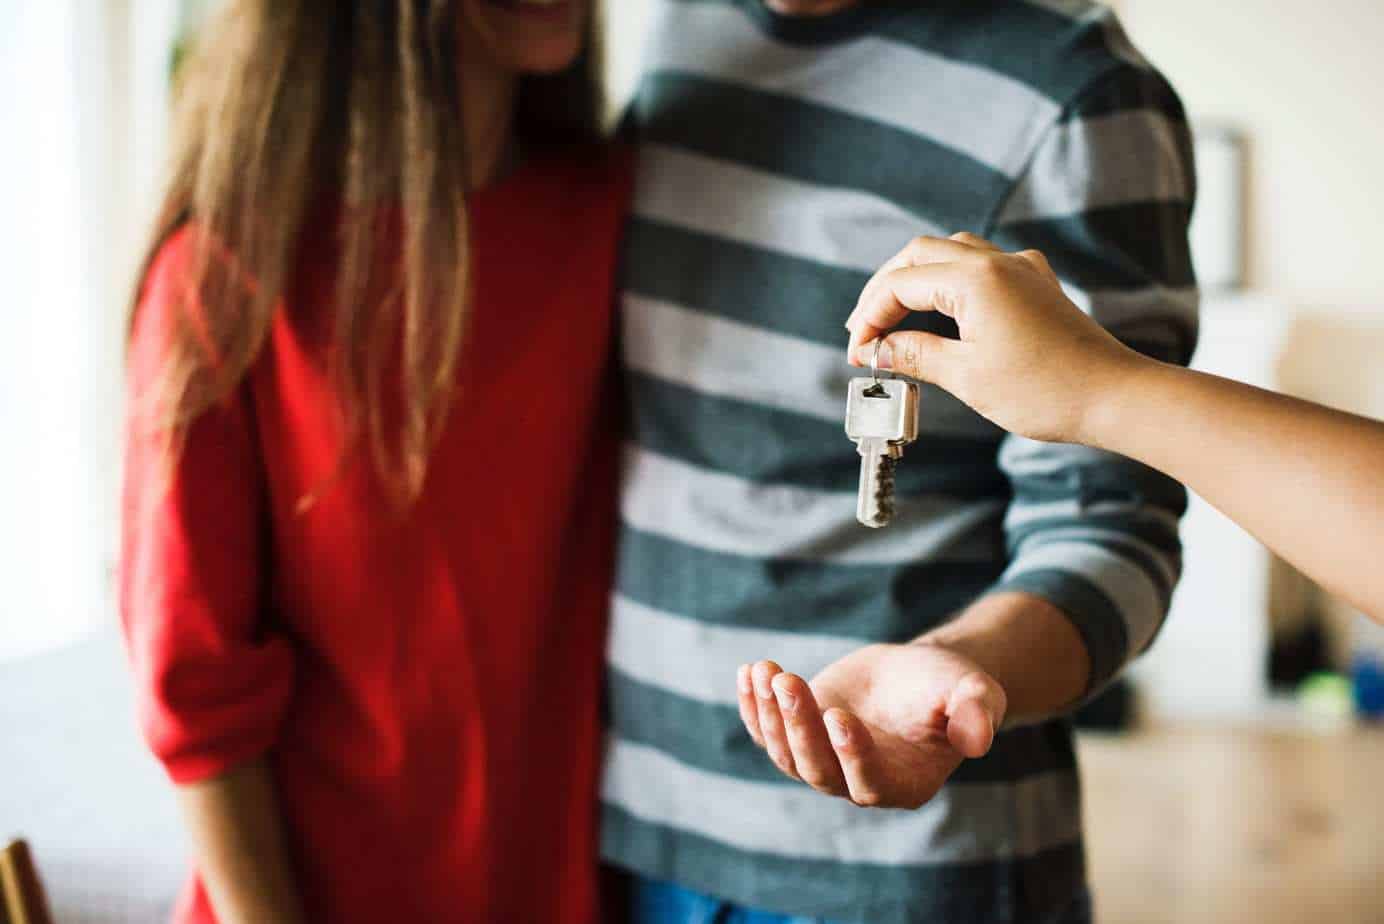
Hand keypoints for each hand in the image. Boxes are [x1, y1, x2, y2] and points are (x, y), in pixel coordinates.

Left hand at [736, 643, 1005, 808]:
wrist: (918, 674)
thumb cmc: (951, 686)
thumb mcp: (973, 692)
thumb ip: (977, 713)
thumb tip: (979, 739)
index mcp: (904, 784)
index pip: (868, 783)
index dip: (851, 754)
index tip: (837, 714)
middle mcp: (858, 783)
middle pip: (817, 769)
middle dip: (798, 725)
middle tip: (787, 680)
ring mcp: (823, 762)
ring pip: (786, 752)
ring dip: (770, 713)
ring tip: (765, 671)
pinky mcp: (799, 736)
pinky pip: (766, 732)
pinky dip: (753, 706)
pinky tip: (748, 672)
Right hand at [844, 232, 1146, 444]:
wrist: (1115, 396)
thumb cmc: (1045, 391)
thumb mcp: (967, 377)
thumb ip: (915, 354)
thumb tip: (878, 349)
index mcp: (975, 279)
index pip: (900, 284)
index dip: (870, 318)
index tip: (858, 354)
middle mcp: (997, 262)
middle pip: (919, 254)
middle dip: (885, 290)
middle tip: (864, 332)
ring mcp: (1021, 269)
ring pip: (950, 253)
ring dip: (916, 280)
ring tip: (894, 318)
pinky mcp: (1036, 285)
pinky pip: (982, 265)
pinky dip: (950, 281)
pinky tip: (944, 310)